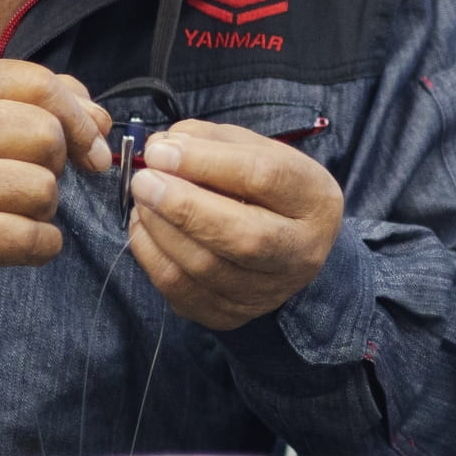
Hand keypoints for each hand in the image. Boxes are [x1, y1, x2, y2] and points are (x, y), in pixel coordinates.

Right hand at [0, 60, 111, 322]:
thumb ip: (45, 102)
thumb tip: (100, 120)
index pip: (37, 82)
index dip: (80, 114)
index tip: (93, 142)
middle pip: (46, 134)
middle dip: (56, 163)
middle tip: (27, 179)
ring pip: (44, 186)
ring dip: (45, 206)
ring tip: (12, 209)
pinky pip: (33, 236)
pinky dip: (42, 245)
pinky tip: (18, 241)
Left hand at [126, 120, 344, 329]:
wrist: (287, 247)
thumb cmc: (267, 190)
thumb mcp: (255, 151)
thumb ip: (210, 141)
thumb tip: (161, 148)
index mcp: (314, 200)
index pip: (263, 178)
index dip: (205, 162)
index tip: (161, 151)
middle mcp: (301, 253)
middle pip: (242, 236)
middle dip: (182, 206)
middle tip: (143, 181)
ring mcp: (267, 291)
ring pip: (204, 267)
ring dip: (159, 229)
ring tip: (142, 199)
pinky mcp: (231, 315)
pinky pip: (180, 291)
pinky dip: (151, 255)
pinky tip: (145, 227)